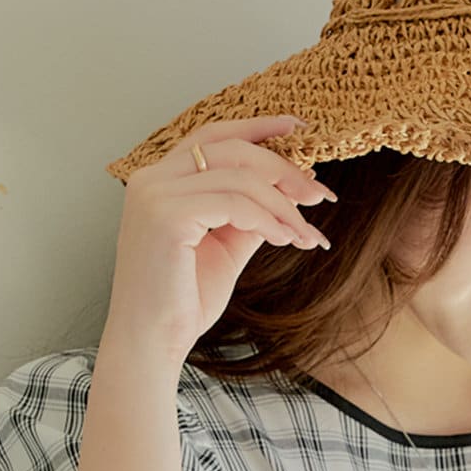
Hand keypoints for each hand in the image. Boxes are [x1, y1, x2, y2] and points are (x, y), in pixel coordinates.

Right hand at [101, 113, 335, 365]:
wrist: (153, 343)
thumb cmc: (183, 302)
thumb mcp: (225, 249)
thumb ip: (248, 216)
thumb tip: (286, 193)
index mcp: (160, 180)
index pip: (213, 136)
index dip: (257, 127)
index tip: (298, 130)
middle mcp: (152, 179)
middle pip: (231, 149)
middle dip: (282, 170)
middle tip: (318, 194)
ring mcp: (156, 194)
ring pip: (239, 177)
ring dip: (283, 205)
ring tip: (305, 235)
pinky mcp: (166, 216)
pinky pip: (234, 203)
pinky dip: (267, 219)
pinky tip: (285, 239)